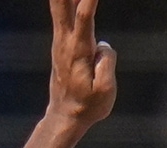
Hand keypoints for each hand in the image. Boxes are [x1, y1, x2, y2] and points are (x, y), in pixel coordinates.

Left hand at [47, 0, 116, 126]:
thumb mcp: (105, 92)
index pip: (83, 17)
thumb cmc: (89, 106)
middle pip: (63, 5)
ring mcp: (61, 40)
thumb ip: (106, 65)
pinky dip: (63, 1)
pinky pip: (61, 13)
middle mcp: (65, 41)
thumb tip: (103, 45)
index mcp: (78, 51)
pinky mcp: (62, 42)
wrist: (65, 116)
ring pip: (59, 6)